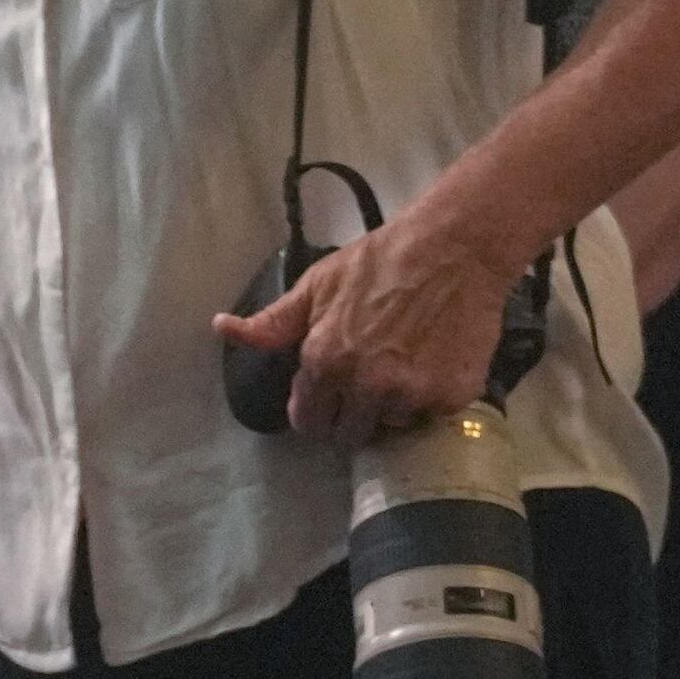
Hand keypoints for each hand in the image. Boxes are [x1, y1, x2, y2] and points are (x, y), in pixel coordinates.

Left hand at [209, 214, 525, 446]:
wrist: (458, 245)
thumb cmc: (382, 260)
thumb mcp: (317, 285)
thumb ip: (272, 322)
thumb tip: (222, 328)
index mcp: (324, 361)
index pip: (308, 422)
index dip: (318, 410)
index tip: (330, 398)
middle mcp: (365, 384)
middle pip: (349, 433)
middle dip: (353, 414)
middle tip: (371, 382)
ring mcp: (410, 393)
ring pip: (392, 425)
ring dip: (394, 406)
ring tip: (406, 366)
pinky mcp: (451, 395)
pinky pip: (432, 415)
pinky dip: (432, 398)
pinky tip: (434, 364)